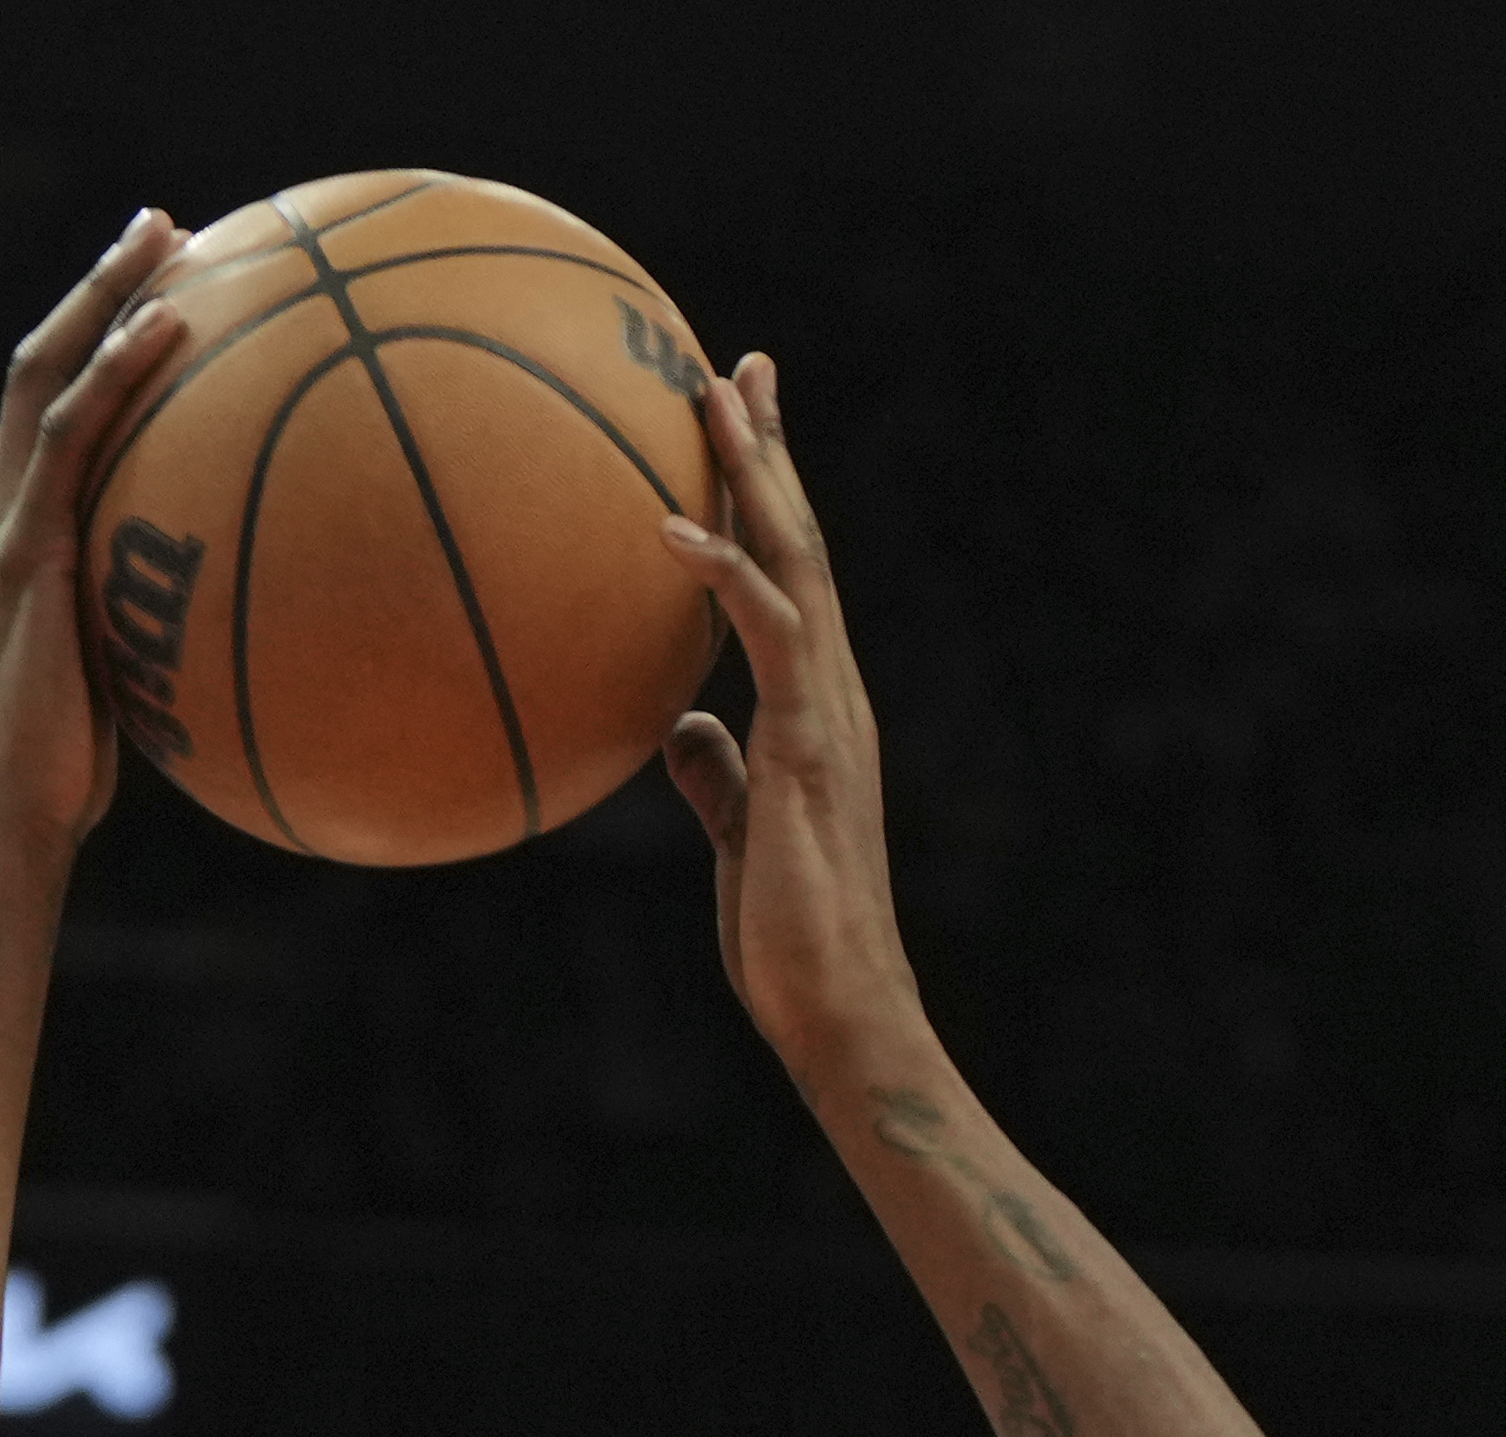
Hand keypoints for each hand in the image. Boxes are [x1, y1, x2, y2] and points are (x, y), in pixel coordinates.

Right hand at [0, 215, 195, 862]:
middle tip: (165, 224)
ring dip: (106, 295)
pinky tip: (175, 326)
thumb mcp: (131, 679)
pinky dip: (118, 370)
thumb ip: (164, 629)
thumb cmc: (74, 771)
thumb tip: (251, 628)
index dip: (101, 340)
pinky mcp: (25, 547)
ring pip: (48, 372)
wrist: (11, 811)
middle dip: (101, 285)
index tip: (168, 289)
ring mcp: (9, 521)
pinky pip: (74, 435)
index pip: (58, 410)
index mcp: (24, 530)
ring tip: (167, 234)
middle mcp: (5, 507)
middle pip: (46, 361)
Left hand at [655, 357, 931, 1086]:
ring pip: (796, 565)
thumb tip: (677, 727)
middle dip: (770, 447)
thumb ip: (714, 775)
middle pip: (802, 542)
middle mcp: (833, 691)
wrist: (839, 1006)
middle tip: (738, 361)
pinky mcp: (808, 744)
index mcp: (814, 707)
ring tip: (712, 393)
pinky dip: (720, 574)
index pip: (790, 578)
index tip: (739, 423)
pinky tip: (666, 528)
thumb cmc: (790, 941)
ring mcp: (827, 713)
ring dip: (756, 474)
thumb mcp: (737, 838)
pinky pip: (766, 637)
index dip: (767, 497)